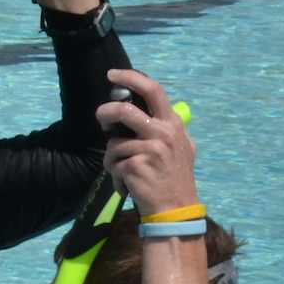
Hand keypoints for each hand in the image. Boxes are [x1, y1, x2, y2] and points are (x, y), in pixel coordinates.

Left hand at [97, 69, 199, 214]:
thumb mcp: (180, 146)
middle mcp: (163, 132)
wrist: (175, 208)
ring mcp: (149, 149)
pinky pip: (113, 165)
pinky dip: (116, 177)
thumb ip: (164, 126)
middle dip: (105, 113)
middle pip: (123, 110)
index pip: (153, 90)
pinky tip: (128, 186)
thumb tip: (140, 108)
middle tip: (102, 122)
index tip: (112, 75)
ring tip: (125, 171)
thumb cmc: (174, 177)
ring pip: (113, 144)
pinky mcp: (135, 166)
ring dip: (113, 160)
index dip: (130, 78)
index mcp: (172, 123)